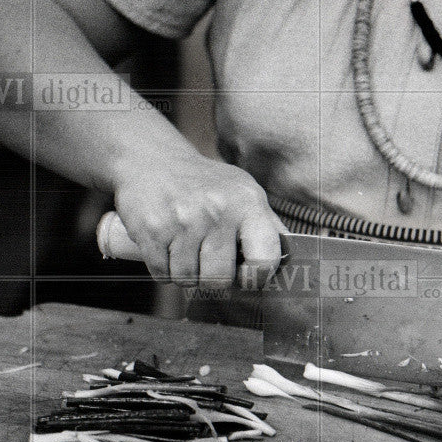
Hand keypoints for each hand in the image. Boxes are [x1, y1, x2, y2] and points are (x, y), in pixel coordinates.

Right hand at [112, 151, 286, 288]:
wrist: (152, 161)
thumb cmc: (205, 184)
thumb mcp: (244, 193)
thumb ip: (267, 226)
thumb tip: (289, 260)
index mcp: (246, 203)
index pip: (264, 260)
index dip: (257, 277)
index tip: (247, 274)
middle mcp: (216, 211)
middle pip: (220, 279)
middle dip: (214, 277)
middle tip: (209, 259)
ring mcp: (181, 221)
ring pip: (188, 279)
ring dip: (187, 273)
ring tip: (186, 248)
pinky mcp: (151, 231)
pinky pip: (162, 275)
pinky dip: (164, 270)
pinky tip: (168, 247)